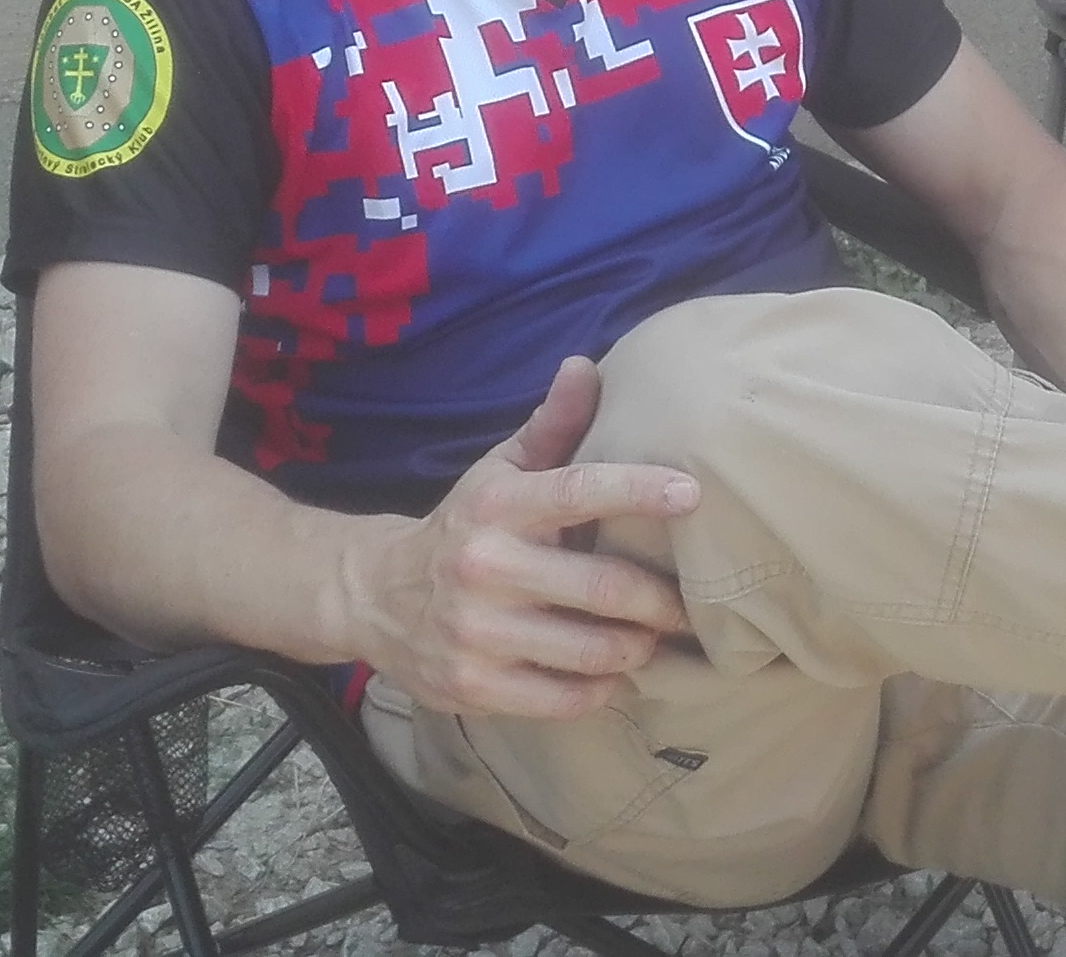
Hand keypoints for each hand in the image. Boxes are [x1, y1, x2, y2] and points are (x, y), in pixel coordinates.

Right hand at [341, 356, 699, 719]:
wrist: (372, 595)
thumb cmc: (463, 527)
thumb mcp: (499, 471)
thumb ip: (552, 426)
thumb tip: (587, 366)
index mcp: (498, 505)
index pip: (580, 490)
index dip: (641, 491)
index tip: (692, 494)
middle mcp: (486, 568)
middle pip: (603, 588)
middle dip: (662, 601)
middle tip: (691, 606)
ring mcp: (478, 633)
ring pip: (592, 651)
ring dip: (638, 649)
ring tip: (653, 641)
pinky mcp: (474, 687)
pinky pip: (563, 699)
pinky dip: (600, 689)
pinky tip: (610, 675)